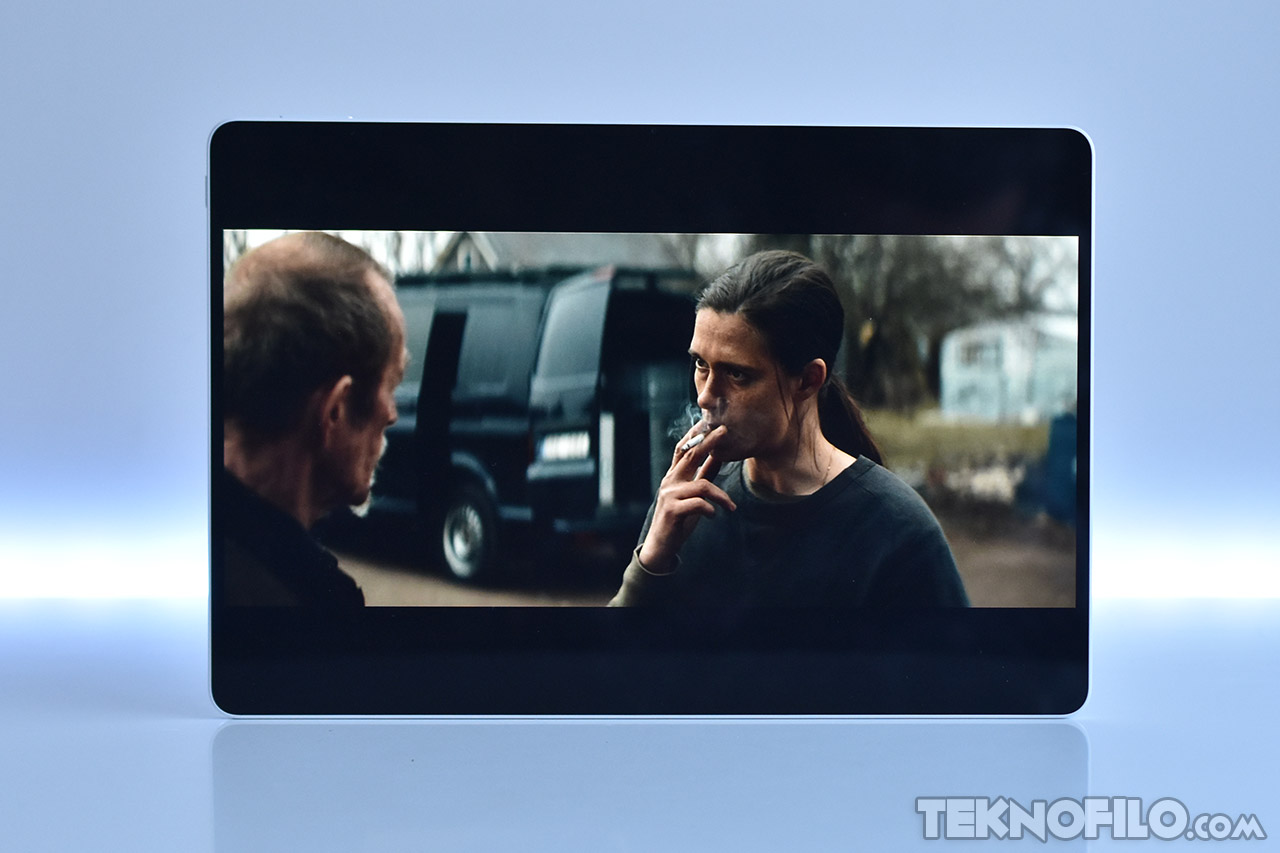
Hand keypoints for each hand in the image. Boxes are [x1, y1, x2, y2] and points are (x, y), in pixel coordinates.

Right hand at [637, 421, 735, 572]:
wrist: (661, 545)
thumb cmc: (679, 519)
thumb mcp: (693, 495)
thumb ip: (703, 476)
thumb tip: (718, 457)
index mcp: (674, 476)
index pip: (683, 449)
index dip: (695, 435)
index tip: (709, 422)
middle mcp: (670, 481)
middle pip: (690, 455)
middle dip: (709, 442)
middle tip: (724, 431)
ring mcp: (669, 495)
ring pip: (702, 486)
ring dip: (721, 496)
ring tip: (730, 506)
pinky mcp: (672, 510)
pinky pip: (699, 504)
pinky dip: (710, 509)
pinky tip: (713, 516)